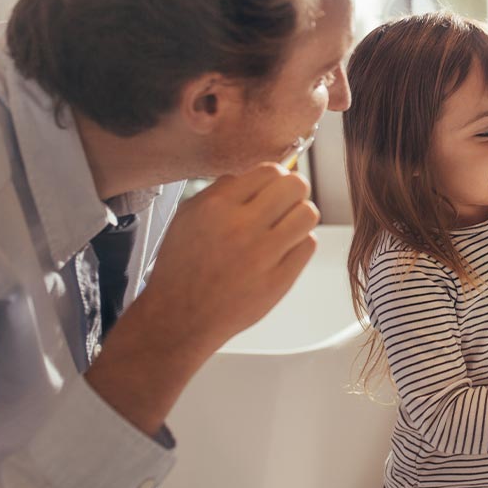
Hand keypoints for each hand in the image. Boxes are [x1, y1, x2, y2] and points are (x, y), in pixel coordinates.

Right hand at [139, 163, 319, 352]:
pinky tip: (283, 251)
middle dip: (293, 191)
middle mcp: (241, 228)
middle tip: (285, 204)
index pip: (269, 170)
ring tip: (286, 227)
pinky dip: (299, 244)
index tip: (273, 187)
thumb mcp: (188, 217)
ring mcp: (262, 256)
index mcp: (217, 207)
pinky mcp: (278, 280)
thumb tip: (257, 174)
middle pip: (295, 186)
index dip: (276, 176)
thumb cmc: (183, 267)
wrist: (180, 317)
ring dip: (300, 217)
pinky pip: (308, 245)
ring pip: (308, 213)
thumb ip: (221, 191)